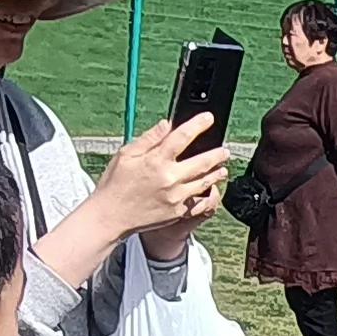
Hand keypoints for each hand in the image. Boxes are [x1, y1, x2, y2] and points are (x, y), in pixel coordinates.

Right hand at [65, 111, 224, 265]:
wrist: (111, 217)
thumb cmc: (115, 184)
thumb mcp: (126, 155)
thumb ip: (149, 139)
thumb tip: (167, 124)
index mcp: (156, 161)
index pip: (182, 137)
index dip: (198, 125)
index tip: (208, 118)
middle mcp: (169, 178)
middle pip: (202, 162)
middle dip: (217, 154)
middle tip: (225, 151)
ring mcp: (176, 197)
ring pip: (204, 182)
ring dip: (216, 174)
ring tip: (222, 169)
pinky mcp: (178, 212)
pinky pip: (198, 201)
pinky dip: (206, 193)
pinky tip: (208, 188)